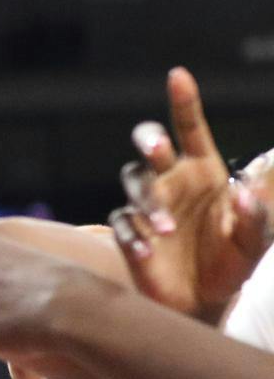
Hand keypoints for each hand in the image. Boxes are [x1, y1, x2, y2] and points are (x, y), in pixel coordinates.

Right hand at [110, 68, 271, 321]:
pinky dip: (132, 235)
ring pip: (134, 183)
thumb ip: (256, 217)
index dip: (184, 102)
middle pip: (150, 147)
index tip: (178, 76)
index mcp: (203, 173)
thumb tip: (246, 191)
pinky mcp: (130, 233)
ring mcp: (147, 206)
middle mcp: (171, 182)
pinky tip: (147, 249)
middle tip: (158, 148)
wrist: (202, 302)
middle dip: (150, 142)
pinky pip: (122, 224)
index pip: (191, 130)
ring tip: (166, 229)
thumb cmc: (231, 263)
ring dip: (148, 202)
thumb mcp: (255, 243)